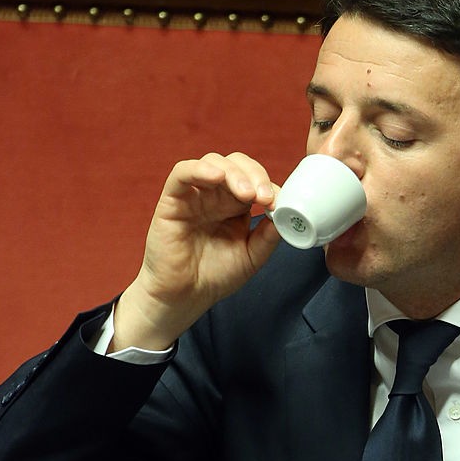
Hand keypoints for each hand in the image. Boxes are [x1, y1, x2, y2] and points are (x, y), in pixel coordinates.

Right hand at [112, 152, 282, 350]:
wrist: (185, 297)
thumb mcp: (253, 256)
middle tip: (265, 197)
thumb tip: (287, 213)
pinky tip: (216, 177)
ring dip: (234, 172)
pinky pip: (182, 173)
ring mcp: (195, 196)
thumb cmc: (216, 276)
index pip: (255, 180)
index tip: (279, 202)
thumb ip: (269, 235)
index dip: (269, 185)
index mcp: (236, 206)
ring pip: (213, 163)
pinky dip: (199, 169)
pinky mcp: (172, 201)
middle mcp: (216, 196)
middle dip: (255, 175)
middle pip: (237, 165)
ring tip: (247, 194)